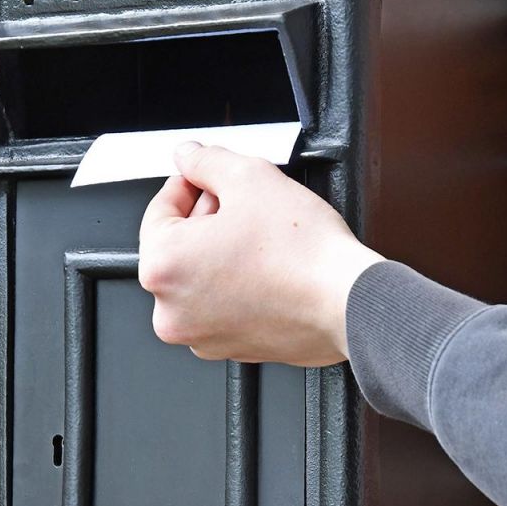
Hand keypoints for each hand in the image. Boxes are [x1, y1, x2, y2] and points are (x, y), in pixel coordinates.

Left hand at [138, 142, 381, 365]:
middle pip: (178, 246)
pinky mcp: (229, 349)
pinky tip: (266, 268)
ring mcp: (199, 336)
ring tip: (260, 238)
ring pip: (199, 278)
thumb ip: (206, 161)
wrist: (347, 303)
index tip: (206, 179)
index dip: (189, 185)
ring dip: (221, 252)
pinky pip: (221, 306)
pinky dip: (236, 285)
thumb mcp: (250, 177)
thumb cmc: (304, 254)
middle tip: (243, 205)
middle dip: (206, 219)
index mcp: (163, 267)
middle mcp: (171, 311)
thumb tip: (188, 156)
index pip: (159, 210)